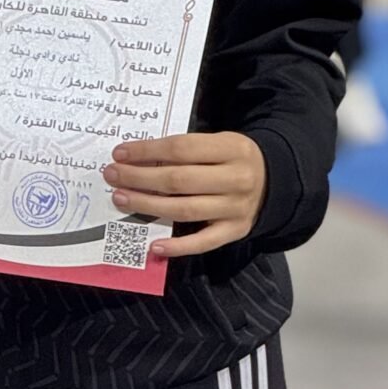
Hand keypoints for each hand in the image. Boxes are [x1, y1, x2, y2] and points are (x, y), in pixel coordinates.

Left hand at [101, 132, 266, 257]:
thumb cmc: (231, 158)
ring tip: (121, 198)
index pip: (180, 148)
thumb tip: (136, 159)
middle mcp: (236, 179)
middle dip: (139, 178)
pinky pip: (203, 242)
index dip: (147, 151)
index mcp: (230, 148)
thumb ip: (184, 150)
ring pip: (185, 210)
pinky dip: (178, 246)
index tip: (120, 153)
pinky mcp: (236, 232)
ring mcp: (236, 209)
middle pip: (178, 180)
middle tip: (112, 176)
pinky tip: (154, 245)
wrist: (274, 180)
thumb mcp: (216, 142)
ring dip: (148, 205)